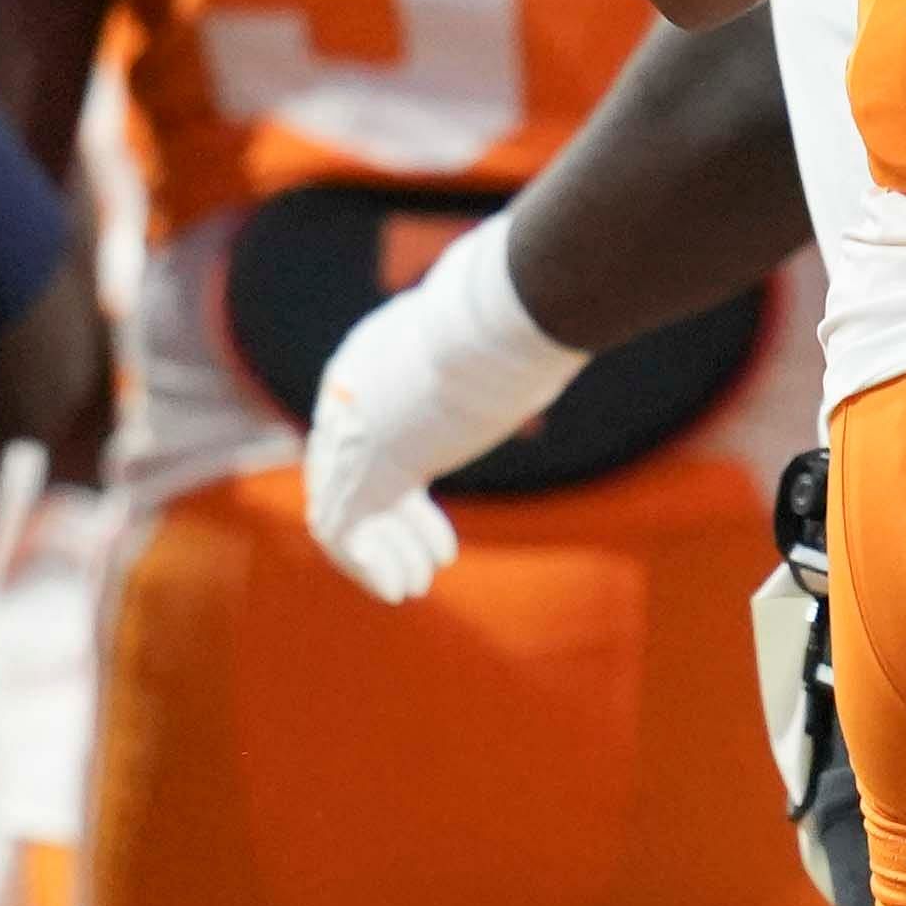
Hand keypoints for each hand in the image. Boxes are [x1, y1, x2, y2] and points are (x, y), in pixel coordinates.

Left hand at [298, 221, 584, 604]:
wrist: (501, 325)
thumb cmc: (521, 319)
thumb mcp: (505, 335)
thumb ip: (505, 349)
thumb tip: (564, 326)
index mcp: (372, 359)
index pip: (368, 436)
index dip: (404, 493)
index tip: (441, 534)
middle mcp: (347, 397)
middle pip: (351, 477)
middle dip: (397, 527)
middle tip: (434, 561)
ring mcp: (346, 434)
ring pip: (343, 508)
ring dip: (384, 552)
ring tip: (418, 584)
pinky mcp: (354, 468)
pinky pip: (341, 531)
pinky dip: (372, 564)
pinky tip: (406, 586)